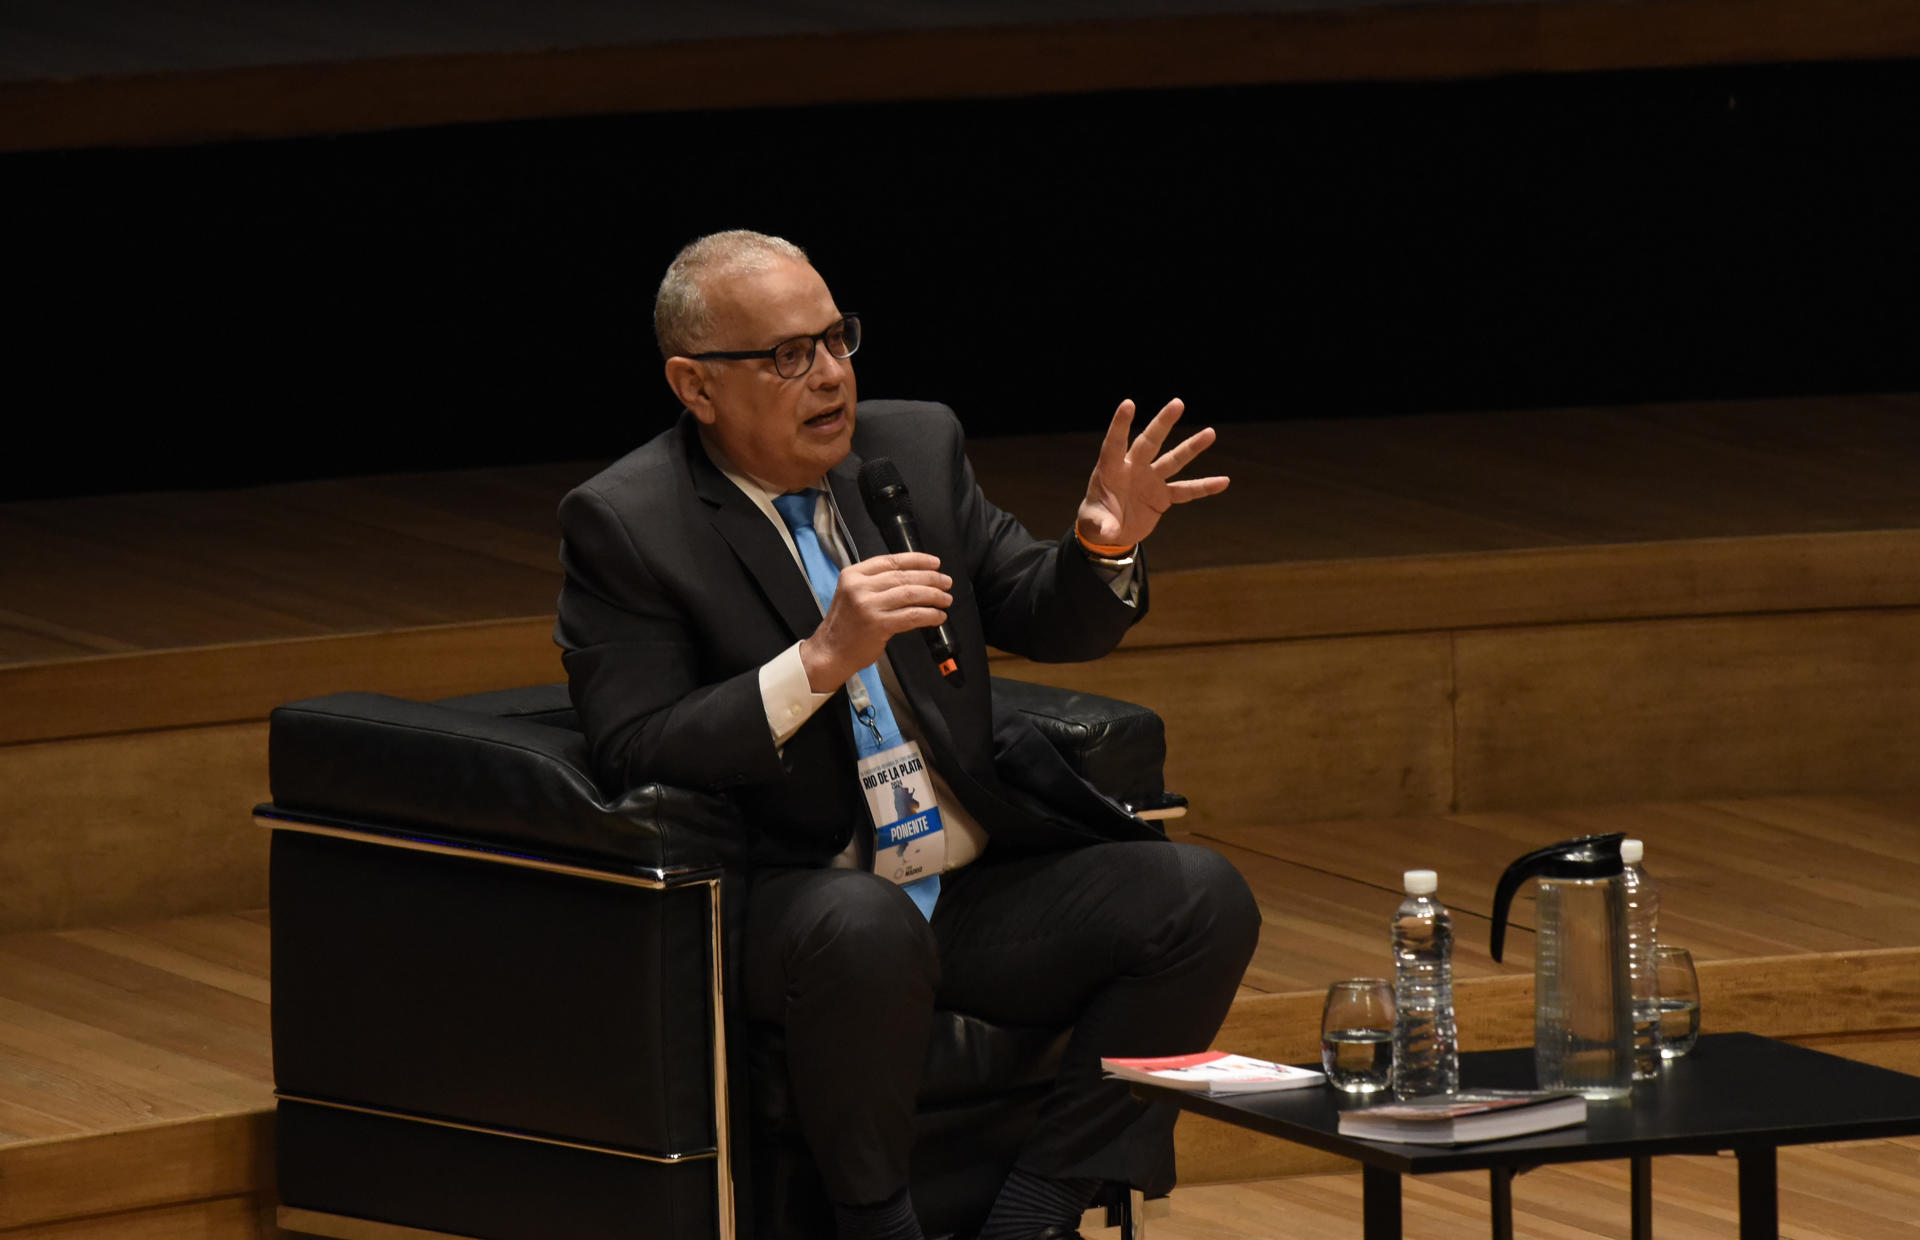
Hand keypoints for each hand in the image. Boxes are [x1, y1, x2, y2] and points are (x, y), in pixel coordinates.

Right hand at [798, 553, 951, 691]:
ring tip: (946, 599)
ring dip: (933, 596)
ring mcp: (868, 606)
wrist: (830, 652)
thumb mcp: (852, 594)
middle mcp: (859, 587)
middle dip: (931, 578)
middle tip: (946, 582)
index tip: (934, 563)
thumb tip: (913, 576)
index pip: (891, 561)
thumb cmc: (845, 625)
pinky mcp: (878, 625)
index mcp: (853, 575)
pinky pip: (912, 615)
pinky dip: (929, 615)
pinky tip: (938, 616)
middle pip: (904, 576)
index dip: (917, 560)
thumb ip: (875, 582)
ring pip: (910, 594)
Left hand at [1076, 397, 1228, 550]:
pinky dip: (1203, 487)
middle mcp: (1133, 468)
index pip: (1115, 444)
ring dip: (1191, 447)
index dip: (1120, 425)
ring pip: (1173, 460)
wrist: (1109, 533)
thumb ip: (1102, 525)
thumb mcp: (1094, 524)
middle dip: (1162, 423)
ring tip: (1210, 432)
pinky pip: (1186, 490)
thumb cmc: (1096, 521)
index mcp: (1110, 470)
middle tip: (1178, 403)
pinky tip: (1222, 481)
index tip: (1129, 404)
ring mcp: (1150, 480)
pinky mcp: (1162, 496)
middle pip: (1149, 442)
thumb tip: (1109, 532)